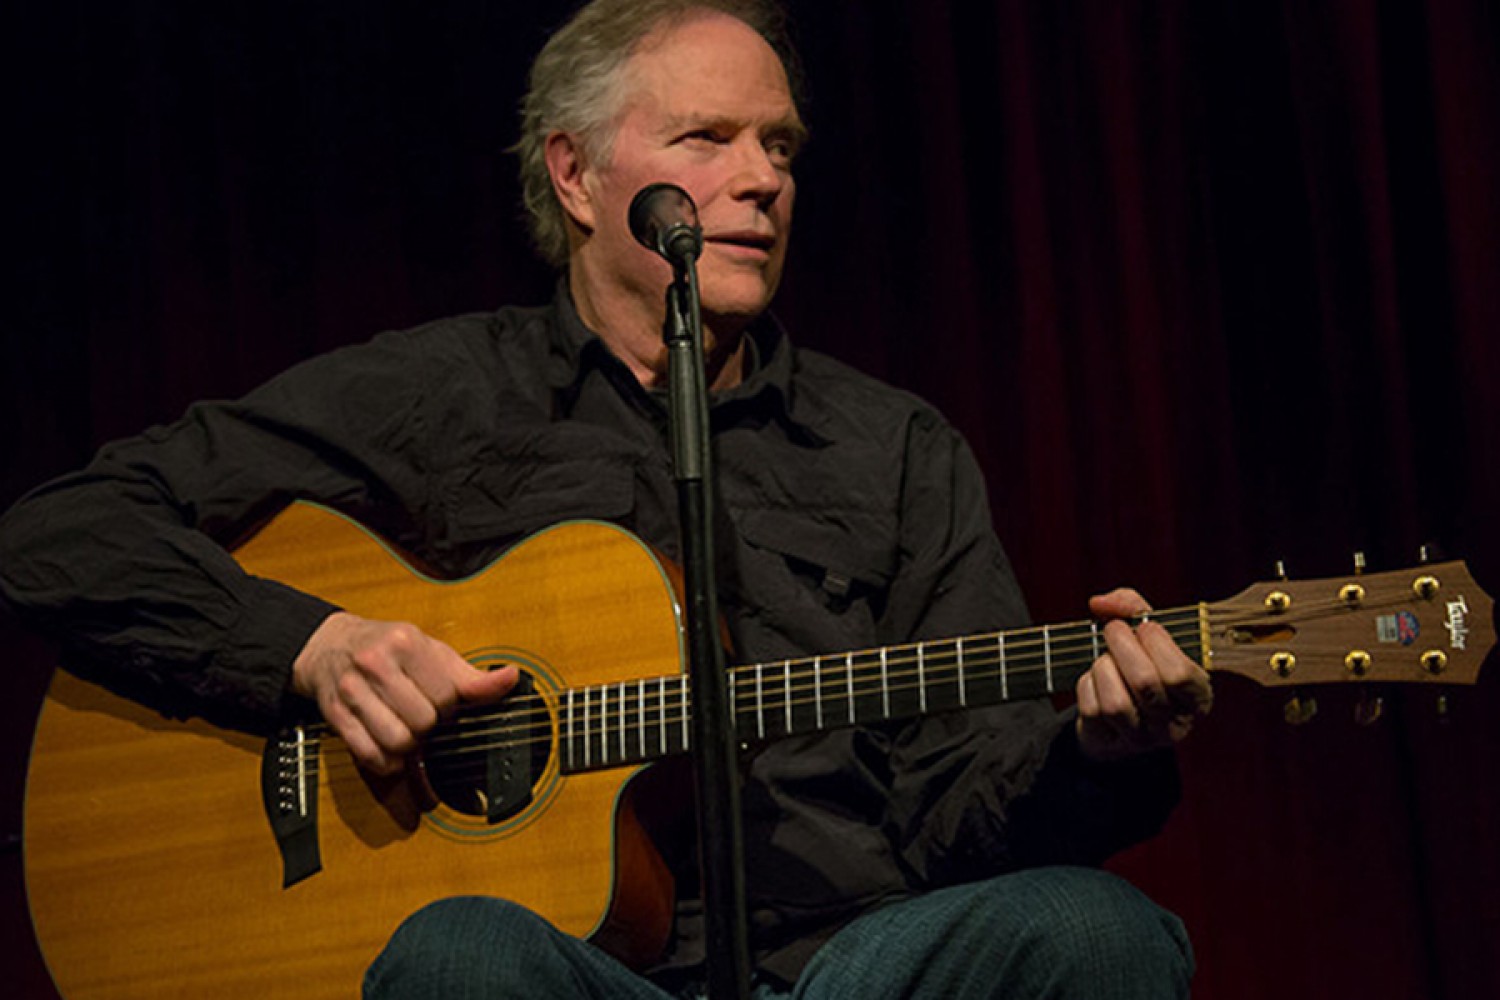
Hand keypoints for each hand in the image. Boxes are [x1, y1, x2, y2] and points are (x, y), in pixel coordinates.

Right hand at [292, 612, 517, 774]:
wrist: (330, 645)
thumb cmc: (390, 649)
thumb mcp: (432, 652)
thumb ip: (470, 676)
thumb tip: (510, 678)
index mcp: (406, 642)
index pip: (446, 694)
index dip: (450, 706)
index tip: (442, 701)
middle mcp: (375, 663)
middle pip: (423, 721)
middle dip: (430, 726)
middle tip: (424, 717)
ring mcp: (351, 690)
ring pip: (397, 741)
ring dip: (409, 746)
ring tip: (408, 731)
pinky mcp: (335, 714)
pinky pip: (369, 754)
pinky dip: (386, 760)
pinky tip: (389, 746)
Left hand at [1075, 588, 1212, 762]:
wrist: (1120, 710)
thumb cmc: (1142, 662)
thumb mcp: (1150, 633)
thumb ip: (1133, 606)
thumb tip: (1100, 603)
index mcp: (1197, 697)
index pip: (1179, 673)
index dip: (1157, 643)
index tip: (1145, 627)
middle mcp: (1175, 724)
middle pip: (1144, 682)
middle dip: (1122, 645)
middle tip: (1114, 630)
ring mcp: (1142, 739)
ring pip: (1116, 703)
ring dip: (1103, 669)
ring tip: (1105, 659)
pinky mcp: (1110, 744)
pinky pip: (1092, 711)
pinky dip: (1087, 686)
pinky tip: (1095, 681)